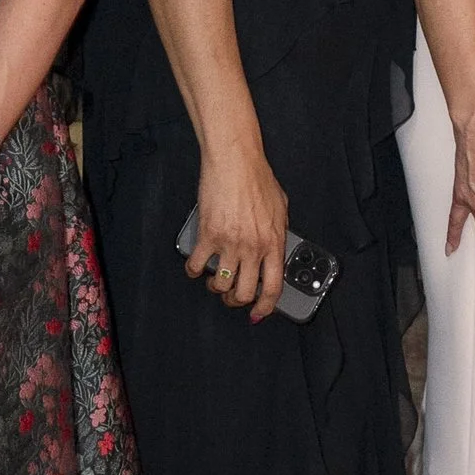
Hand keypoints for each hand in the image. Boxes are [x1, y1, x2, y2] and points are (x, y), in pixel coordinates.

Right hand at [180, 141, 289, 323]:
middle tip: (231, 296)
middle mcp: (253, 247)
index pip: (273, 287)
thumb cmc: (257, 178)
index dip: (265, 307)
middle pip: (244, 293)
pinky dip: (194, 271)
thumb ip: (278, 231)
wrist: (235, 161)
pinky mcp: (208, 236)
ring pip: (220, 285)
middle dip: (236, 301)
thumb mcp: (280, 207)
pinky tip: (196, 266)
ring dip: (216, 287)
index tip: (258, 313)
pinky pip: (197, 266)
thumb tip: (274, 248)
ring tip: (215, 279)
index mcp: (274, 242)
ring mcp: (230, 243)